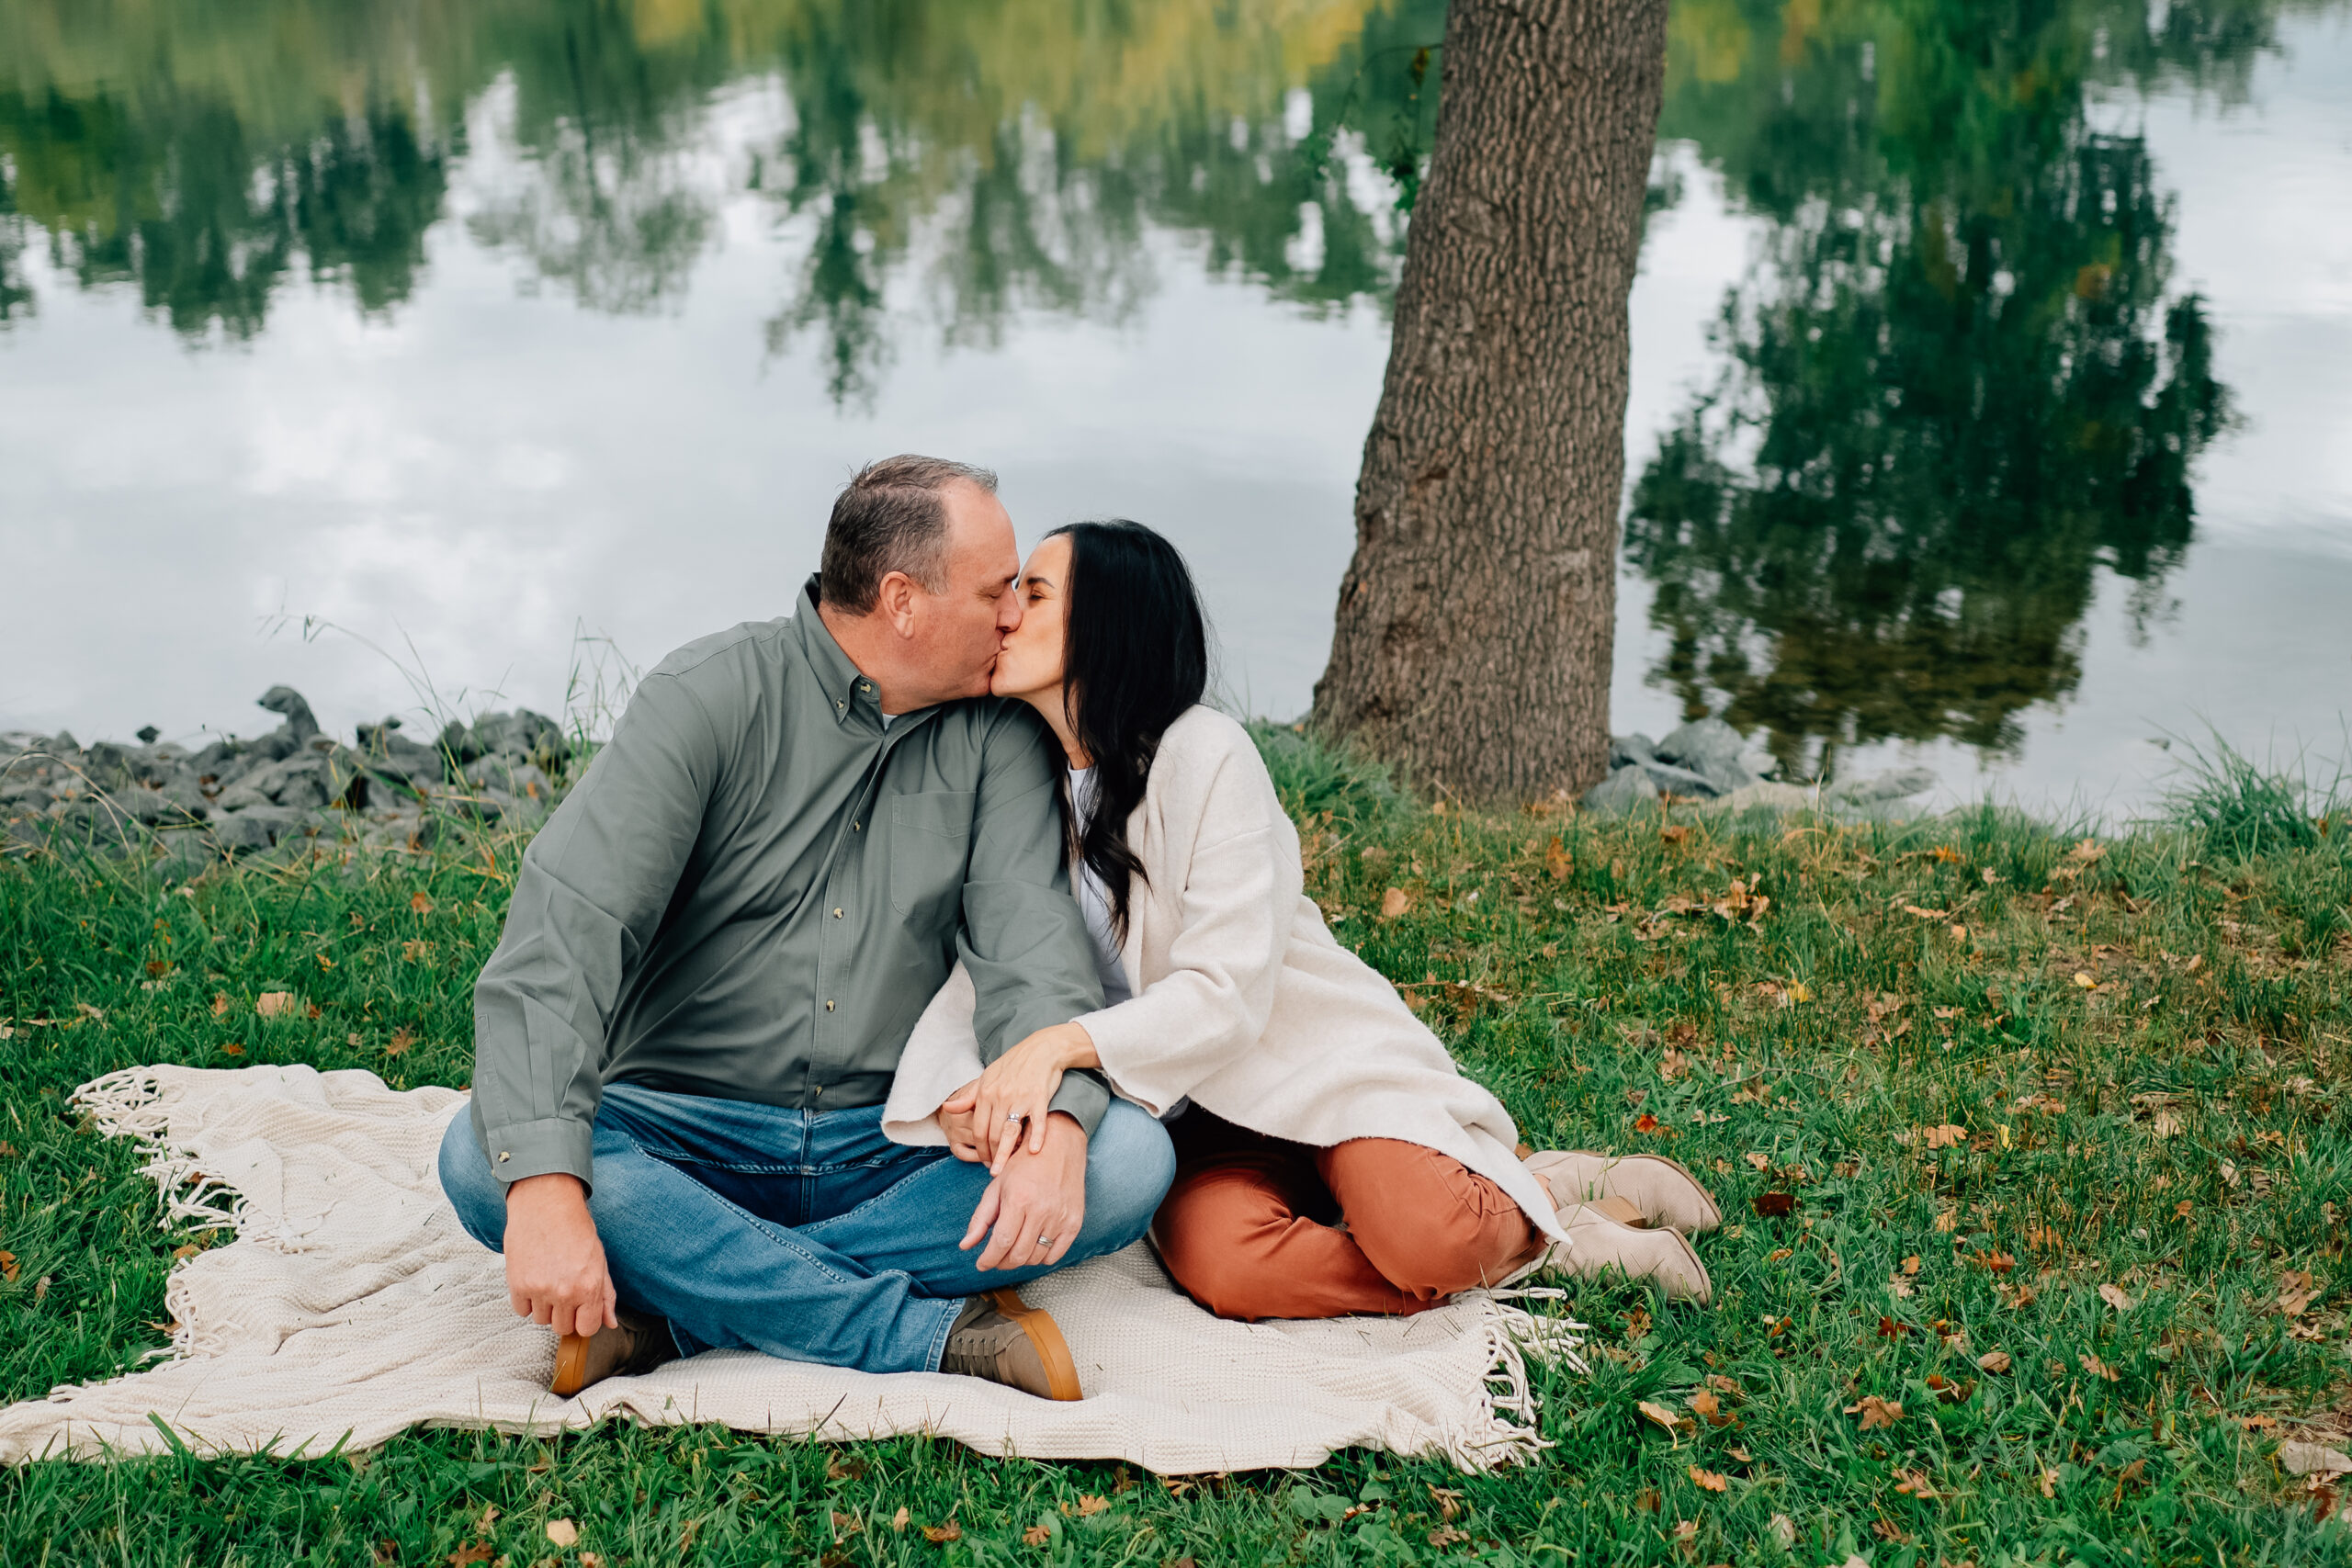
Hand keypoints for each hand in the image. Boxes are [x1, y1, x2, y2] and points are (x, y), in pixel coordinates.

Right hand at [503, 1173, 617, 1338]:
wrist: (546, 1205)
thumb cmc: (576, 1229)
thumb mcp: (599, 1260)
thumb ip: (606, 1295)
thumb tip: (610, 1323)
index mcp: (589, 1287)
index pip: (587, 1328)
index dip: (584, 1320)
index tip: (581, 1310)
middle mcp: (564, 1292)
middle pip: (562, 1328)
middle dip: (565, 1314)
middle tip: (564, 1290)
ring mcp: (539, 1290)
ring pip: (541, 1320)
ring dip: (545, 1307)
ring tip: (548, 1280)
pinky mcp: (517, 1285)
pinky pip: (521, 1311)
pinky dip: (526, 1300)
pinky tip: (533, 1279)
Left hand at [944, 1021, 1099, 1173]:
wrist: (1042, 1049)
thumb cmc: (1013, 1064)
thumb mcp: (986, 1077)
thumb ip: (968, 1096)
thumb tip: (947, 1108)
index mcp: (985, 1092)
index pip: (978, 1128)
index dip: (979, 1148)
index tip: (984, 1160)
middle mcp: (1000, 1096)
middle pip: (991, 1134)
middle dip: (990, 1155)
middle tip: (994, 1169)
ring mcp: (1020, 1098)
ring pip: (1009, 1132)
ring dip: (1004, 1154)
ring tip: (1002, 1170)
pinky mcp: (1039, 1098)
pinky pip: (1036, 1122)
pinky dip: (1035, 1137)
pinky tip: (1033, 1151)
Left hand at [959, 1111, 1087, 1271]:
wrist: (1059, 1147)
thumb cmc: (1024, 1165)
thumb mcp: (996, 1187)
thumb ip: (980, 1218)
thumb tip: (965, 1246)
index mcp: (1018, 1200)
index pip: (1001, 1243)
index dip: (988, 1259)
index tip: (981, 1264)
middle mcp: (1041, 1210)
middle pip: (1018, 1255)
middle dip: (1002, 1262)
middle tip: (996, 1258)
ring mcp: (1060, 1217)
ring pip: (1036, 1258)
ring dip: (1021, 1260)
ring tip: (1013, 1250)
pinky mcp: (1075, 1222)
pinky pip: (1056, 1255)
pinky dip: (1041, 1258)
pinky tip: (1033, 1247)